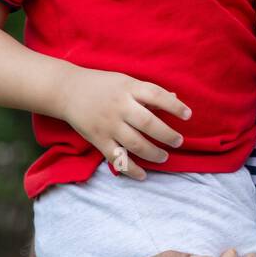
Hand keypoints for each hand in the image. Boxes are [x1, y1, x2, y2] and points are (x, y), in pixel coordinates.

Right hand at [56, 66, 191, 179]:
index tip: (188, 115)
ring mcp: (108, 124)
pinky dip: (131, 169)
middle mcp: (120, 106)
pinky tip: (143, 175)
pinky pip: (116, 157)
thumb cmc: (103, 85)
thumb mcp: (126, 81)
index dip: (175, 106)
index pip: (157, 95)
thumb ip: (148, 92)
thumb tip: (175, 97)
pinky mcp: (98, 139)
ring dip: (153, 153)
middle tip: (179, 142)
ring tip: (164, 157)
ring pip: (135, 143)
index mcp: (129, 88)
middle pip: (148, 123)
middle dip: (167, 135)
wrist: (67, 91)